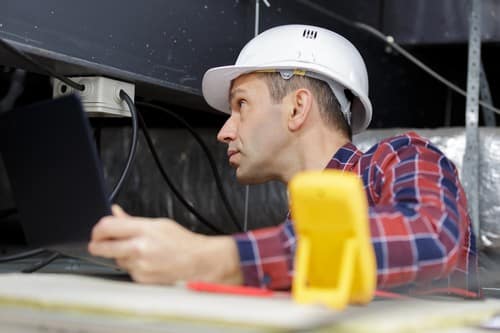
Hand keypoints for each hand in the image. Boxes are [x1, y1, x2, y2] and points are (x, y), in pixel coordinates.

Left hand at [88, 205, 241, 284]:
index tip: (97, 232)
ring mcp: (139, 265)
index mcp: (143, 229)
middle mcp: (139, 247)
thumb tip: (114, 212)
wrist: (198, 261)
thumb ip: (132, 220)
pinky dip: (132, 267)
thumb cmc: (181, 241)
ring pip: (115, 260)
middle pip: (101, 247)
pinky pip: (127, 271)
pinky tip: (146, 262)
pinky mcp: (141, 278)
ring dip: (120, 256)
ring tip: (138, 252)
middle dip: (97, 245)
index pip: (106, 227)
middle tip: (98, 244)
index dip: (97, 230)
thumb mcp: (158, 224)